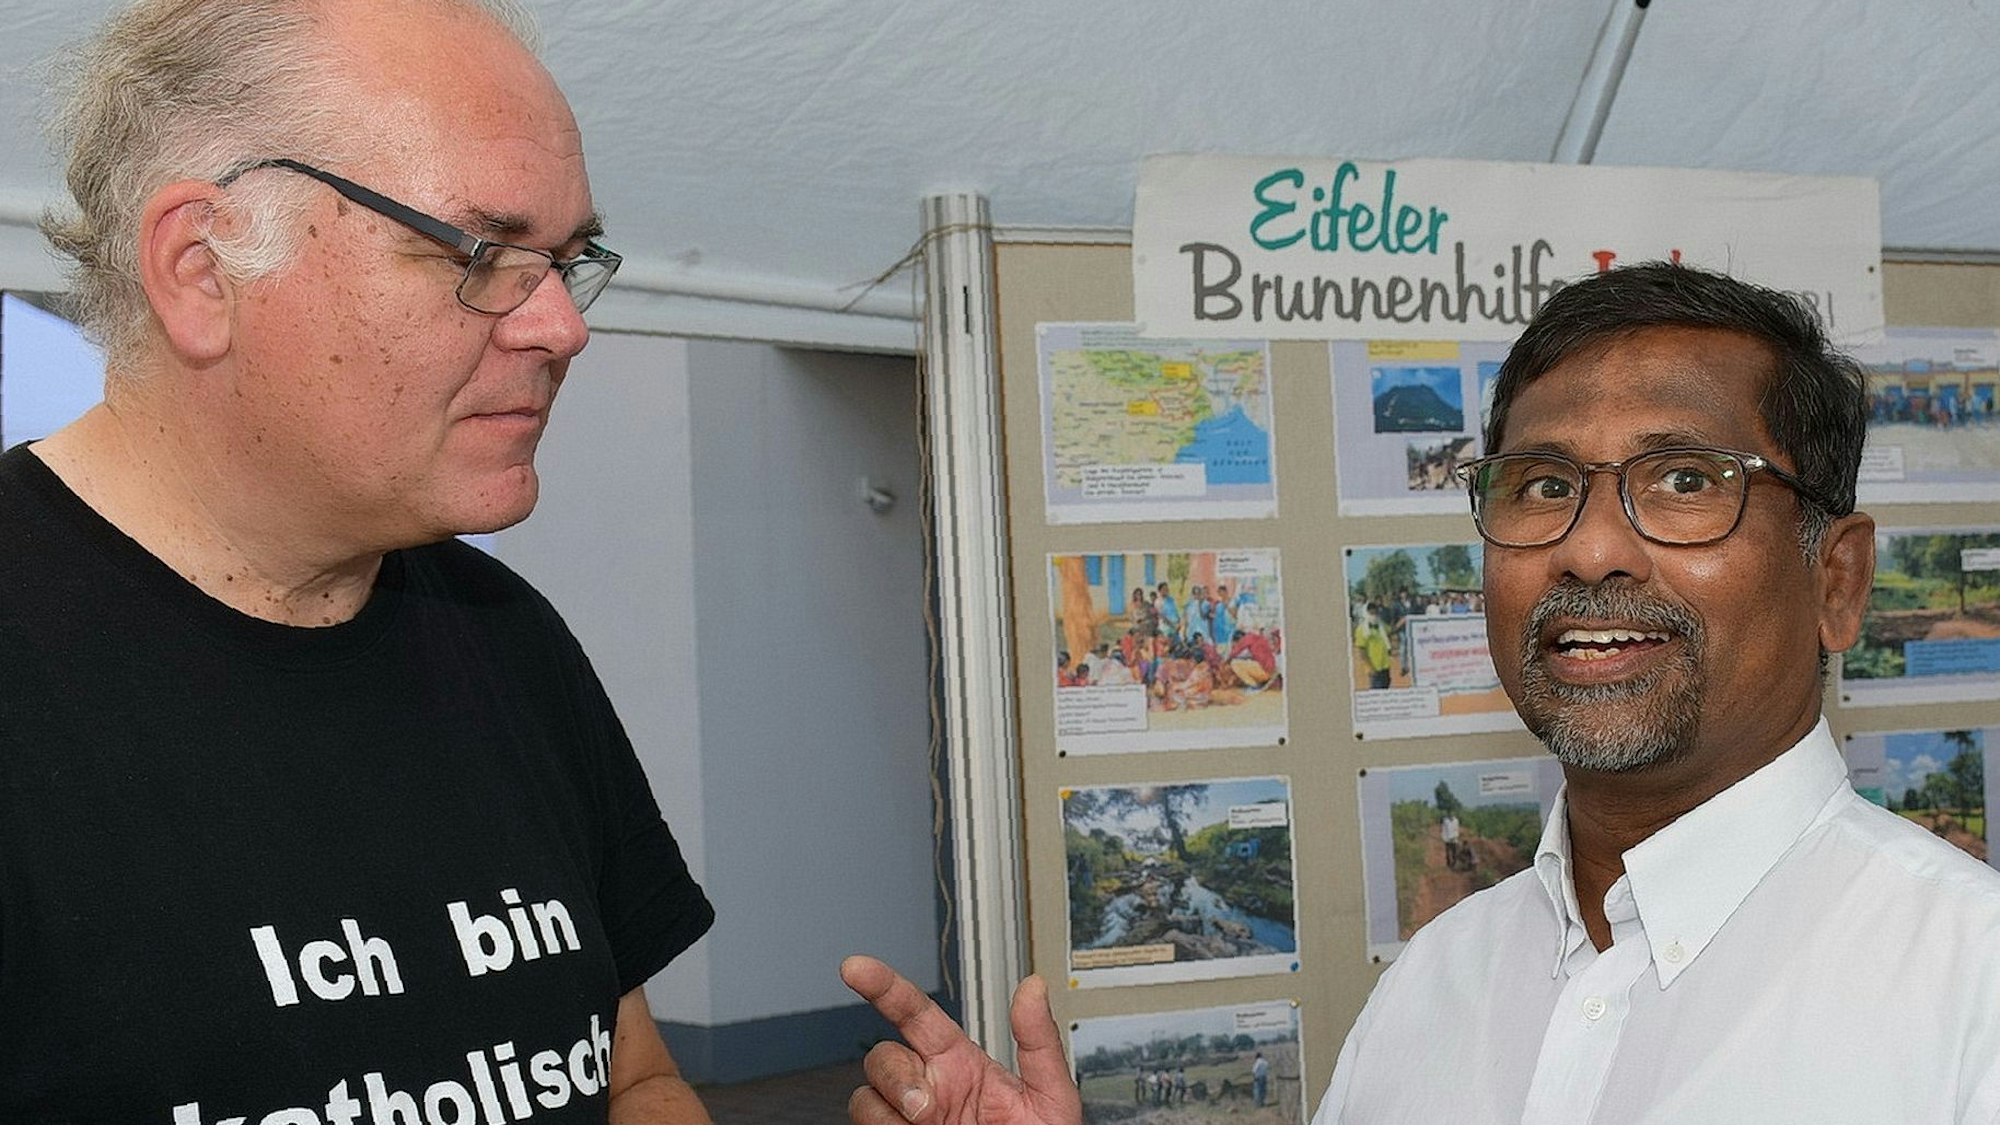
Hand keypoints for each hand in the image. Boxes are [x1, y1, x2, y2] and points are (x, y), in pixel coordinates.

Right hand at [841, 955, 1083, 1124]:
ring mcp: (908, 1122)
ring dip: (887, 1112)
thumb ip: (1039, 1042)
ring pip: (865, 1099)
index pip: (914, 1013)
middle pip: (881, 1057)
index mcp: (960, 1064)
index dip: (882, 986)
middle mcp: (928, 1089)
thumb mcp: (1051, 1096)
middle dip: (893, 1075)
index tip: (854, 968)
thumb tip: (1033, 988)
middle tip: (924, 1107)